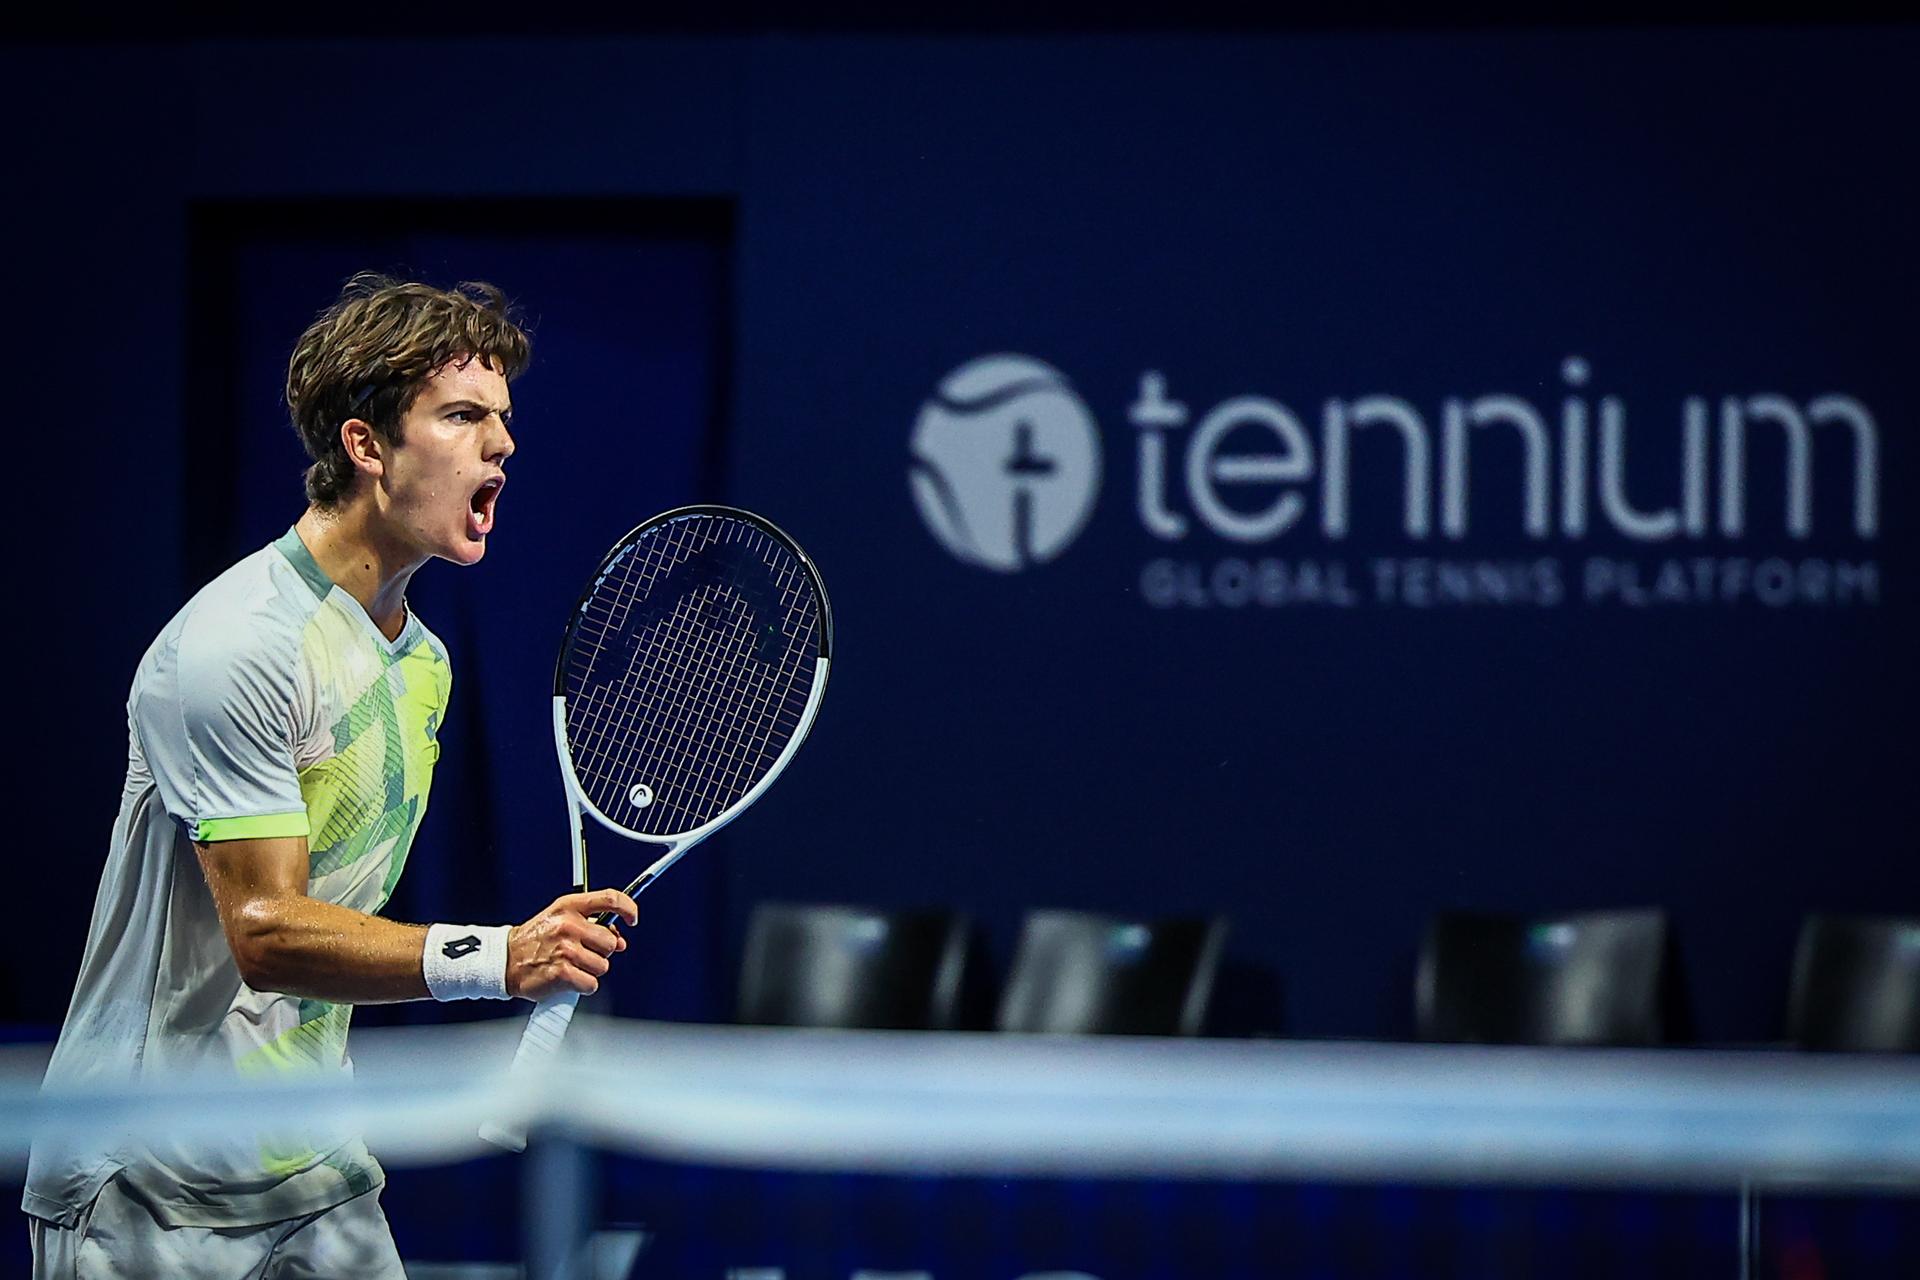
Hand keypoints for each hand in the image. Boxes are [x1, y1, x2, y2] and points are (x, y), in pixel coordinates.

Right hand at [506, 889, 636, 1001]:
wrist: (505, 961)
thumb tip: (620, 940)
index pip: (610, 899)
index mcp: (569, 907)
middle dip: (600, 952)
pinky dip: (583, 986)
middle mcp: (568, 925)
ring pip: (603, 966)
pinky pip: (591, 984)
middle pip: (610, 942)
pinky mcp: (563, 972)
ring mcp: (566, 949)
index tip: (632, 919)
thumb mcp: (560, 919)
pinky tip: (569, 979)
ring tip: (571, 965)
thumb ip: (591, 925)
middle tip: (581, 953)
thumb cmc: (536, 940)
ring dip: (590, 970)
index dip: (628, 908)